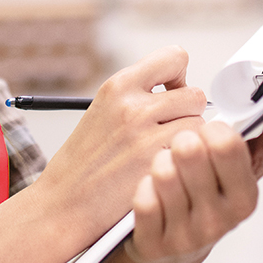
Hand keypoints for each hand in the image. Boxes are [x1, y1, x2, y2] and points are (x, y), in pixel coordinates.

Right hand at [37, 46, 207, 233]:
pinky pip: (193, 155)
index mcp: (117, 86)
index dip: (180, 78)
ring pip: (200, 126)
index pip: (175, 57)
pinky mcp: (155, 166)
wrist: (62, 205)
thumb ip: (139, 97)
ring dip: (190, 142)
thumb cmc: (84, 165)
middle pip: (196, 95)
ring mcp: (145, 137)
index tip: (171, 95)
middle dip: (188, 114)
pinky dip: (185, 165)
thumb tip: (181, 90)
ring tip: (164, 155)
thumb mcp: (103, 113)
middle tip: (169, 134)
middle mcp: (132, 107)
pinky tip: (163, 173)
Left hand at [126, 101, 262, 262]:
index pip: (227, 144)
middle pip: (190, 151)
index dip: (211, 129)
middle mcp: (219, 221)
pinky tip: (153, 192)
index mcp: (246, 198)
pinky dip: (143, 186)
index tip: (208, 133)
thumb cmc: (211, 199)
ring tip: (167, 168)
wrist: (174, 250)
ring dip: (159, 161)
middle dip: (182, 140)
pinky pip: (143, 195)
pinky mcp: (155, 242)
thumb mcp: (245, 172)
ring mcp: (186, 235)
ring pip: (163, 171)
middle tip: (183, 148)